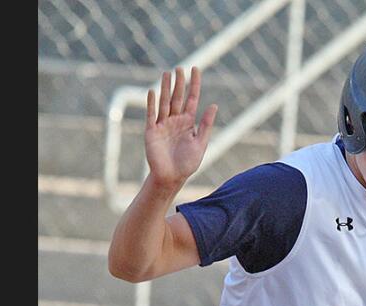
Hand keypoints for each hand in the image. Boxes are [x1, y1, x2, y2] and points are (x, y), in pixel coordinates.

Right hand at [145, 66, 218, 188]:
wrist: (171, 177)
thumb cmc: (187, 163)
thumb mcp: (200, 143)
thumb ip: (206, 124)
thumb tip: (214, 105)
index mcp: (188, 122)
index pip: (191, 99)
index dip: (194, 85)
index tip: (195, 69)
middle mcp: (175, 120)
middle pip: (177, 97)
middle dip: (179, 83)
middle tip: (180, 68)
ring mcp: (163, 124)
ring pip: (165, 102)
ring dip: (165, 88)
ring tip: (167, 73)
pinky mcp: (152, 131)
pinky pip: (152, 114)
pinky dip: (152, 103)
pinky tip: (153, 91)